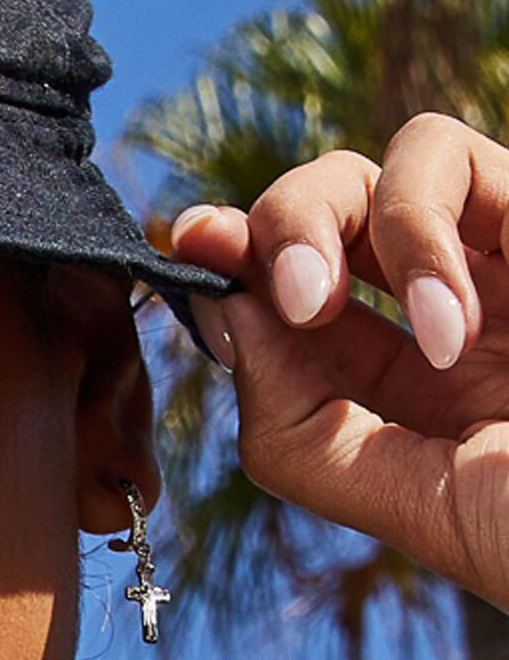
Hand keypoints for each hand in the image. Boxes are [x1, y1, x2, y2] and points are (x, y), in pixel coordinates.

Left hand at [170, 111, 508, 612]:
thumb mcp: (406, 502)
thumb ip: (299, 426)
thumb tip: (220, 315)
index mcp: (388, 395)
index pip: (274, 307)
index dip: (220, 270)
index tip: (181, 256)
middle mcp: (432, 316)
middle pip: (309, 217)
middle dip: (270, 234)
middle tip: (286, 300)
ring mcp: (492, 258)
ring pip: (371, 165)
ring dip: (341, 223)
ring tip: (375, 320)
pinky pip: (446, 157)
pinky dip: (420, 225)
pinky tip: (451, 321)